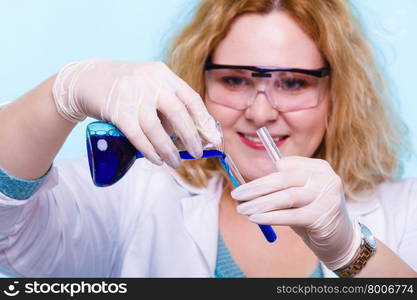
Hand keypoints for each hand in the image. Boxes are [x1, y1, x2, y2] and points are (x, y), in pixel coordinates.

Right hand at [52, 59, 221, 167]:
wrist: (86, 79)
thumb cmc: (125, 87)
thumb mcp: (149, 83)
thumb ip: (167, 101)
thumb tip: (190, 132)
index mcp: (163, 74)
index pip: (190, 98)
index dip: (203, 120)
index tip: (212, 137)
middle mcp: (150, 82)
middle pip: (177, 113)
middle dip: (190, 137)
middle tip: (197, 153)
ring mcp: (132, 95)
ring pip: (156, 128)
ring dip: (168, 149)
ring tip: (175, 162)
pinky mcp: (116, 110)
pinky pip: (137, 135)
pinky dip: (149, 150)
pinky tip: (157, 159)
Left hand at [231, 156, 360, 270]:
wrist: (340, 240)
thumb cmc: (312, 214)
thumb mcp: (297, 196)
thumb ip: (279, 187)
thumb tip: (246, 188)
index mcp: (319, 167)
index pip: (286, 165)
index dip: (263, 176)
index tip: (245, 187)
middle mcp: (326, 178)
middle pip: (284, 178)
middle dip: (256, 188)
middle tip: (237, 195)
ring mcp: (327, 196)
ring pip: (286, 196)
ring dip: (260, 203)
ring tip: (242, 209)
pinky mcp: (323, 215)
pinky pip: (291, 215)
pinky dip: (270, 217)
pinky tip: (255, 218)